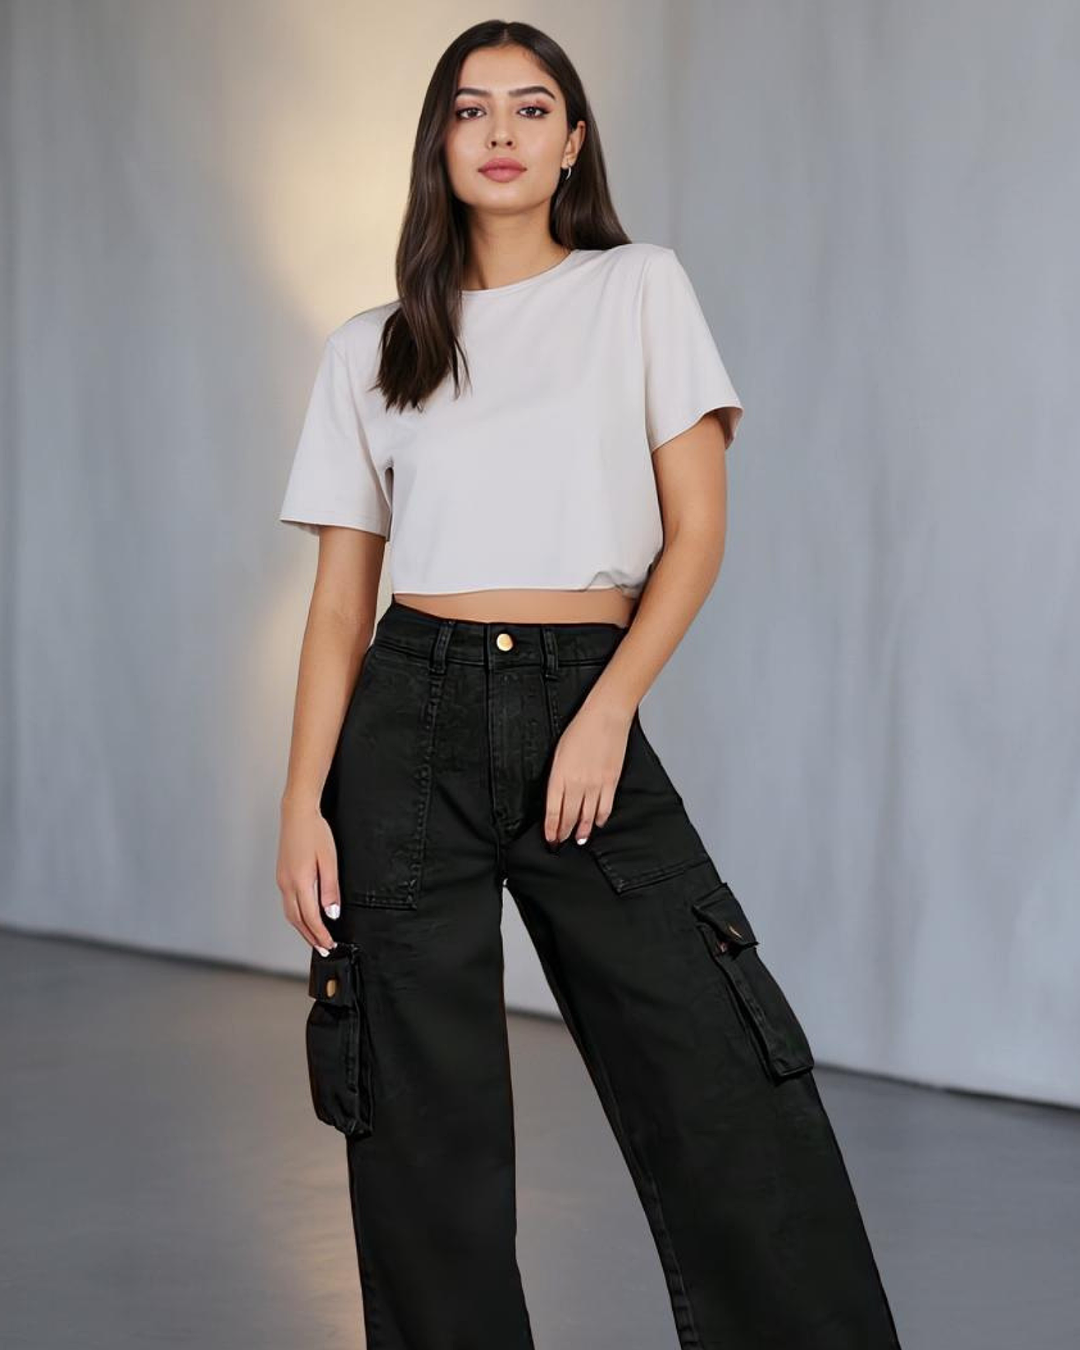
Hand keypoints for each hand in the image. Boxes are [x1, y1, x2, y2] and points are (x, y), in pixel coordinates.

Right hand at [276, 800, 340, 952]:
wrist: (297, 814)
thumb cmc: (315, 833)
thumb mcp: (329, 860)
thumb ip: (330, 889)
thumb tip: (331, 914)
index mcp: (299, 882)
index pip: (310, 918)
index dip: (320, 935)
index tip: (330, 946)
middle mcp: (286, 885)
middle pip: (297, 920)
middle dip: (310, 937)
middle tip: (324, 949)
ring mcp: (282, 880)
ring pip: (290, 913)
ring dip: (302, 929)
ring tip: (315, 939)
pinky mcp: (282, 875)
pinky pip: (288, 903)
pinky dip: (297, 916)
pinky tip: (305, 917)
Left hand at [545, 701, 633, 845]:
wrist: (605, 717)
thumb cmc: (580, 730)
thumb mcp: (559, 753)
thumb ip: (557, 777)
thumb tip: (557, 795)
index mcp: (560, 776)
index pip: (553, 811)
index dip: (551, 829)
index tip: (550, 839)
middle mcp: (577, 784)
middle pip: (569, 817)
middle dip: (564, 833)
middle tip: (561, 844)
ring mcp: (596, 784)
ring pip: (587, 816)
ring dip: (582, 831)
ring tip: (579, 840)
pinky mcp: (611, 782)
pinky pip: (605, 807)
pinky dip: (600, 818)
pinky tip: (596, 823)